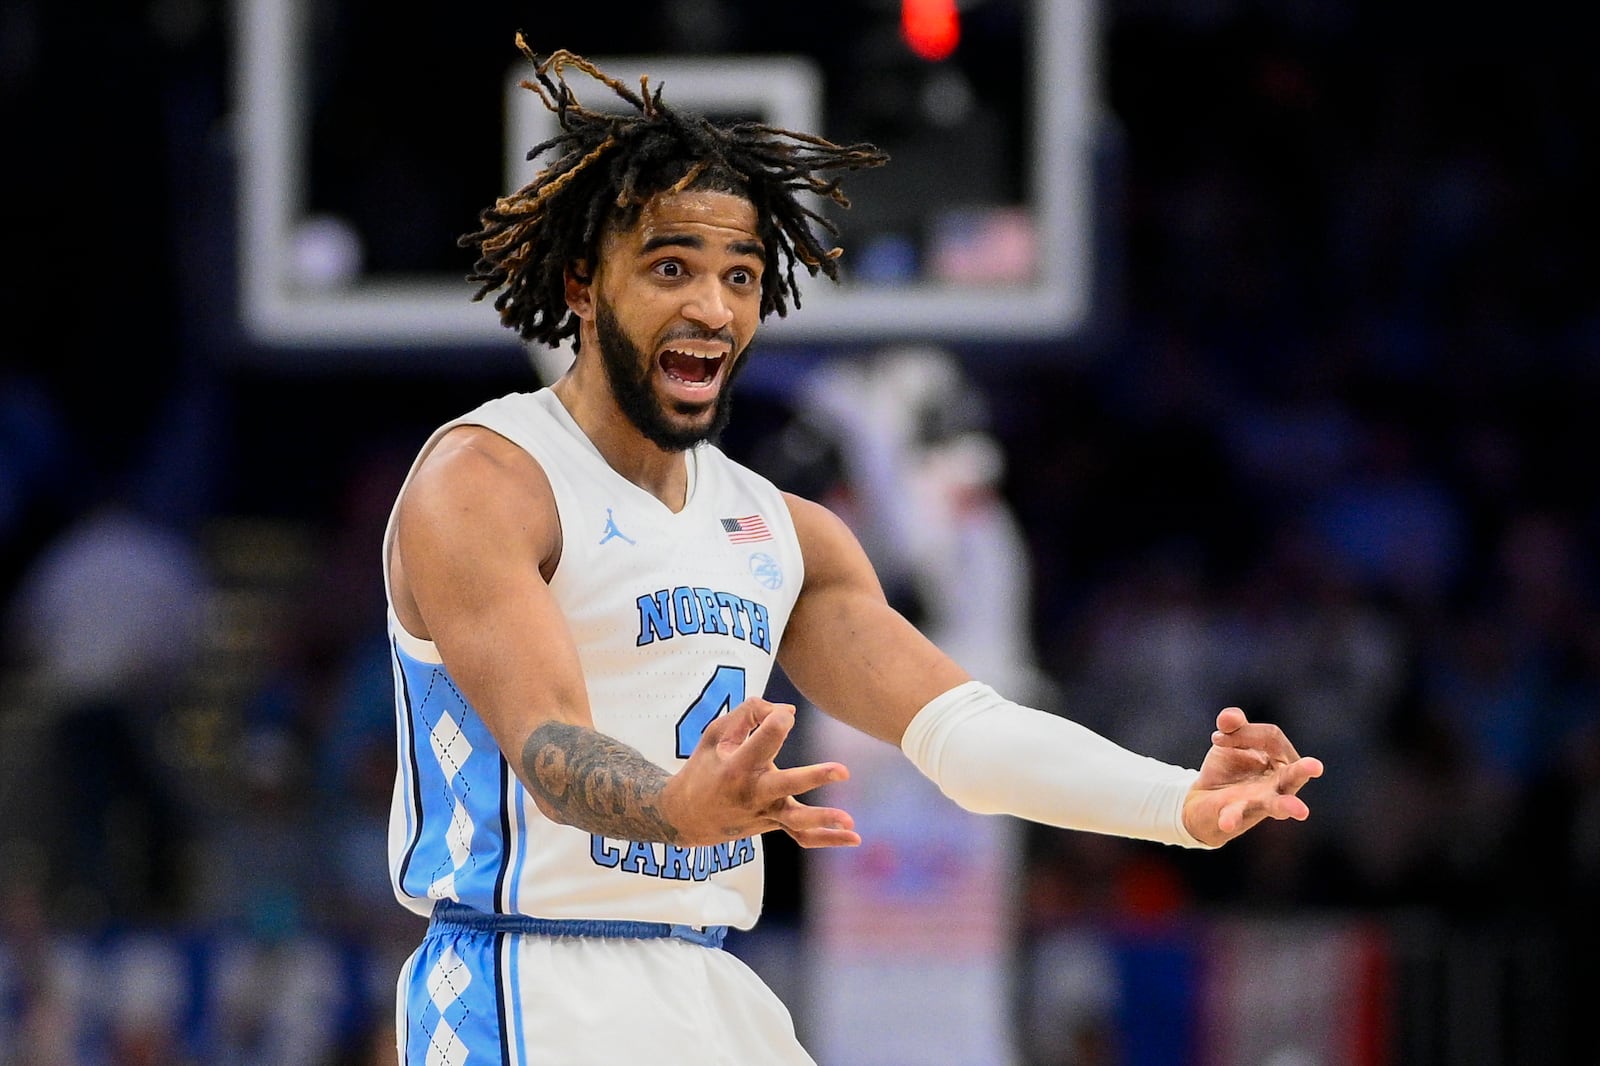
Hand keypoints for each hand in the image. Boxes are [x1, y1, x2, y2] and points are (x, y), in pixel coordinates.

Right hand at [664, 698, 859, 848]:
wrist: (683, 817)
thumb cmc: (704, 766)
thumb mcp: (716, 734)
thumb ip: (750, 713)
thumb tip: (790, 711)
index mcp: (736, 765)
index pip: (766, 736)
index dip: (777, 718)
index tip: (780, 714)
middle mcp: (752, 792)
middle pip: (786, 784)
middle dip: (814, 777)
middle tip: (842, 771)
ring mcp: (764, 812)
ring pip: (795, 820)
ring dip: (822, 819)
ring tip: (849, 820)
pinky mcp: (772, 824)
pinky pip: (800, 836)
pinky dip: (826, 839)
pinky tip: (854, 838)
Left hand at [1181, 707, 1323, 847]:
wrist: (1206, 798)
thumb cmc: (1230, 767)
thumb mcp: (1230, 740)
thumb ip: (1232, 725)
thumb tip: (1228, 718)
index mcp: (1282, 760)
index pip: (1273, 738)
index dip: (1245, 733)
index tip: (1217, 738)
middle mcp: (1280, 784)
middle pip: (1294, 775)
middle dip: (1304, 770)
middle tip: (1316, 767)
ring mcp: (1262, 802)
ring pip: (1278, 804)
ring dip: (1287, 806)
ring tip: (1301, 812)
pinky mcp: (1240, 814)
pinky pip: (1237, 816)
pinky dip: (1231, 819)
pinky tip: (1227, 823)